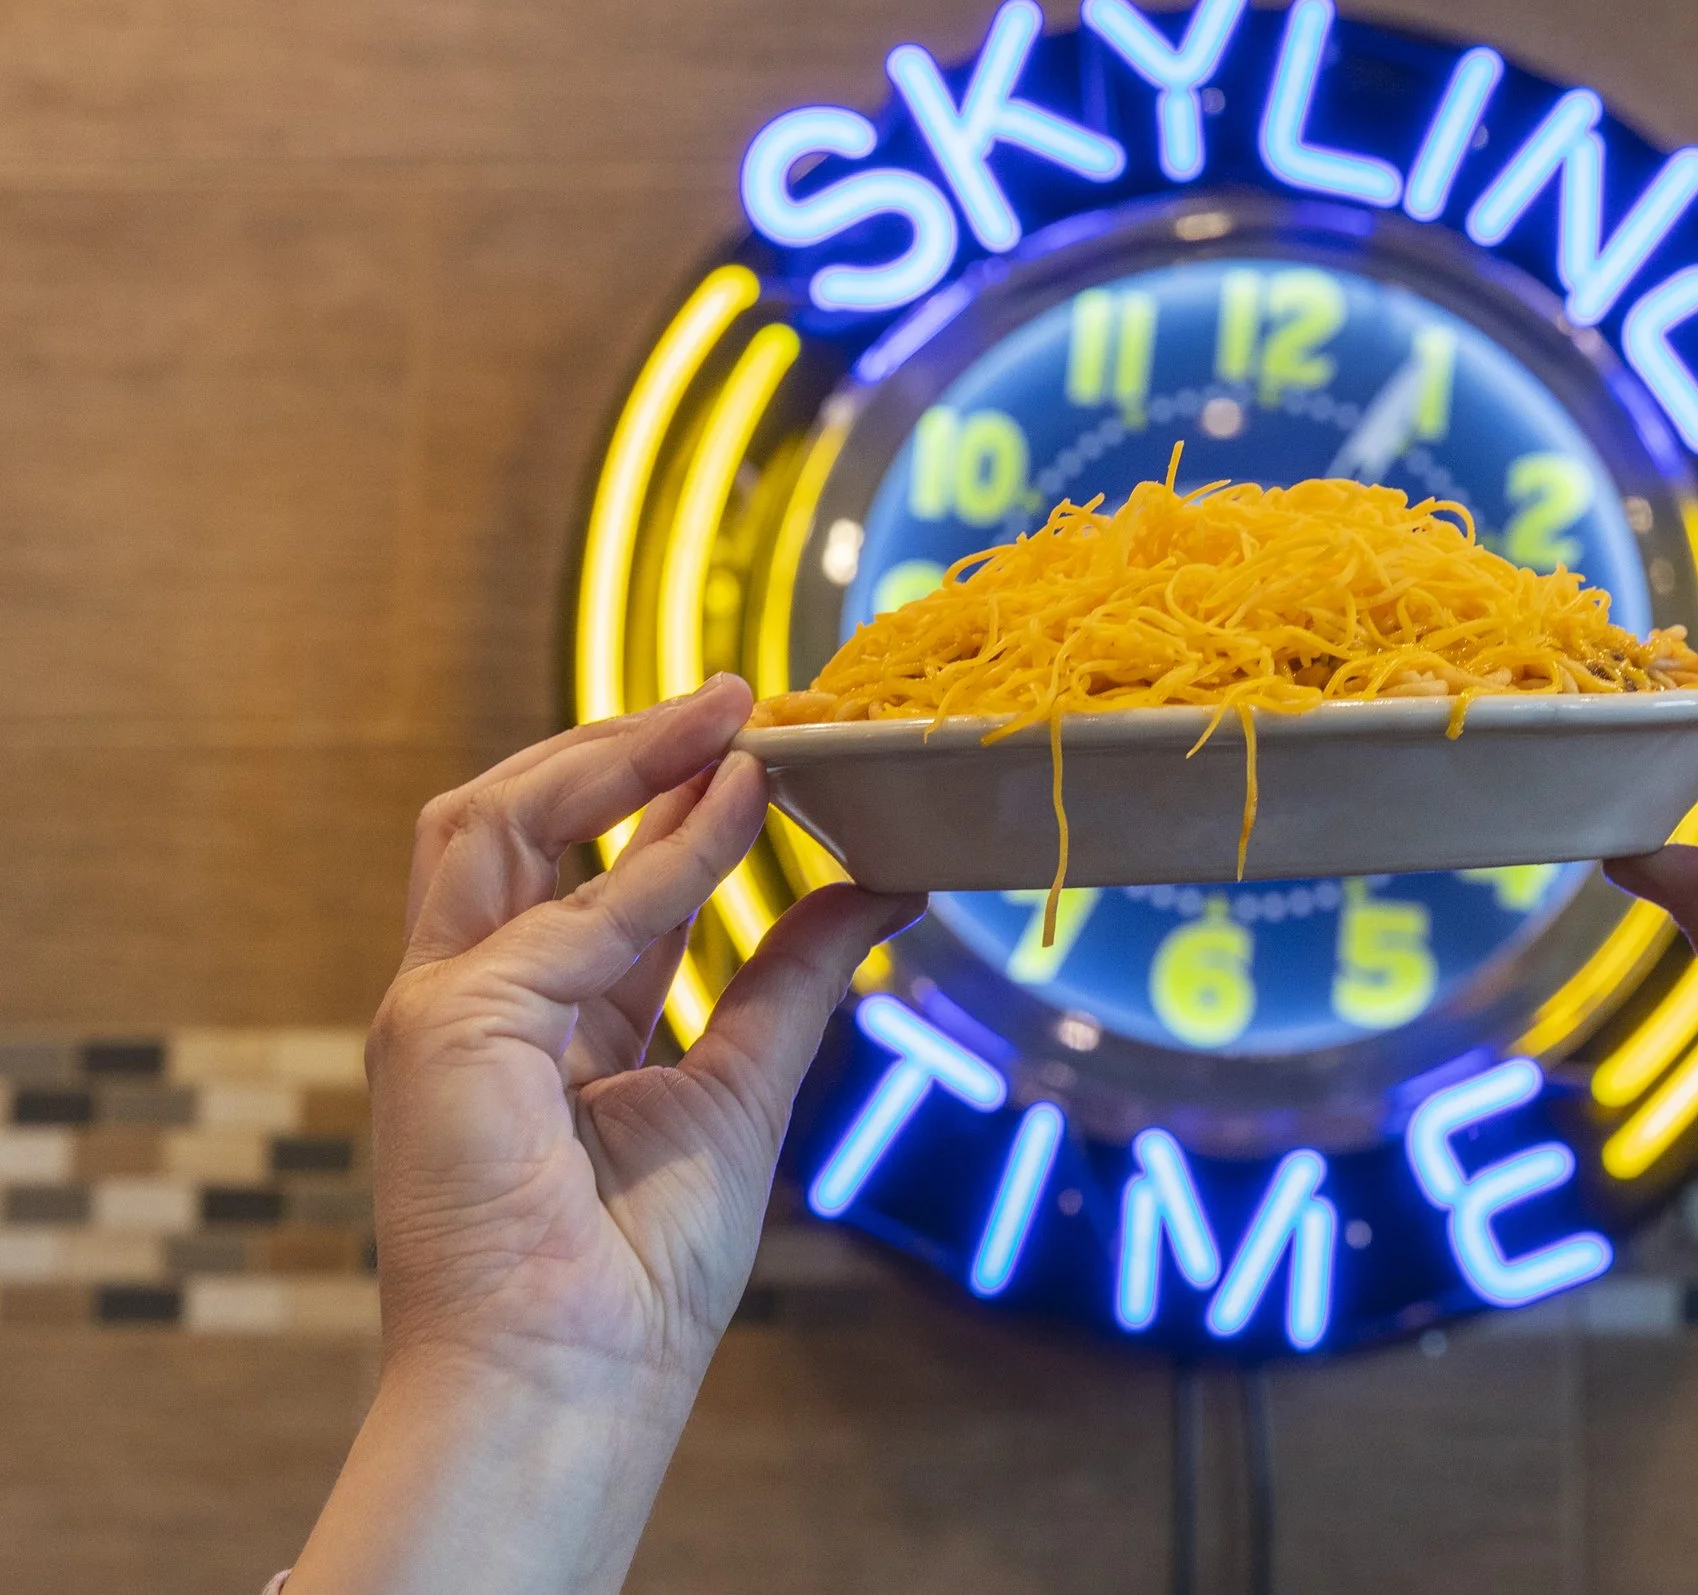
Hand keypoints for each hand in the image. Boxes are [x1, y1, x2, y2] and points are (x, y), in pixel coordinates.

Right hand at [289, 676, 921, 1594]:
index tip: (755, 744)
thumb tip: (877, 886)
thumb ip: (793, 978)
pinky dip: (662, 853)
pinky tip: (737, 807)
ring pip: (490, 823)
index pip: (575, 871)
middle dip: (615, 748)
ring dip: (614, 756)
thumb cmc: (637, 1273)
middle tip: (736, 698)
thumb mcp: (743, 1087)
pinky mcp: (445, 1028)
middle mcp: (468, 1004)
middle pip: (505, 821)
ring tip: (725, 713)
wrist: (577, 1380)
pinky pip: (568, 912)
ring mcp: (440, 1012)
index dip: (660, 797)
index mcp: (529, 1023)